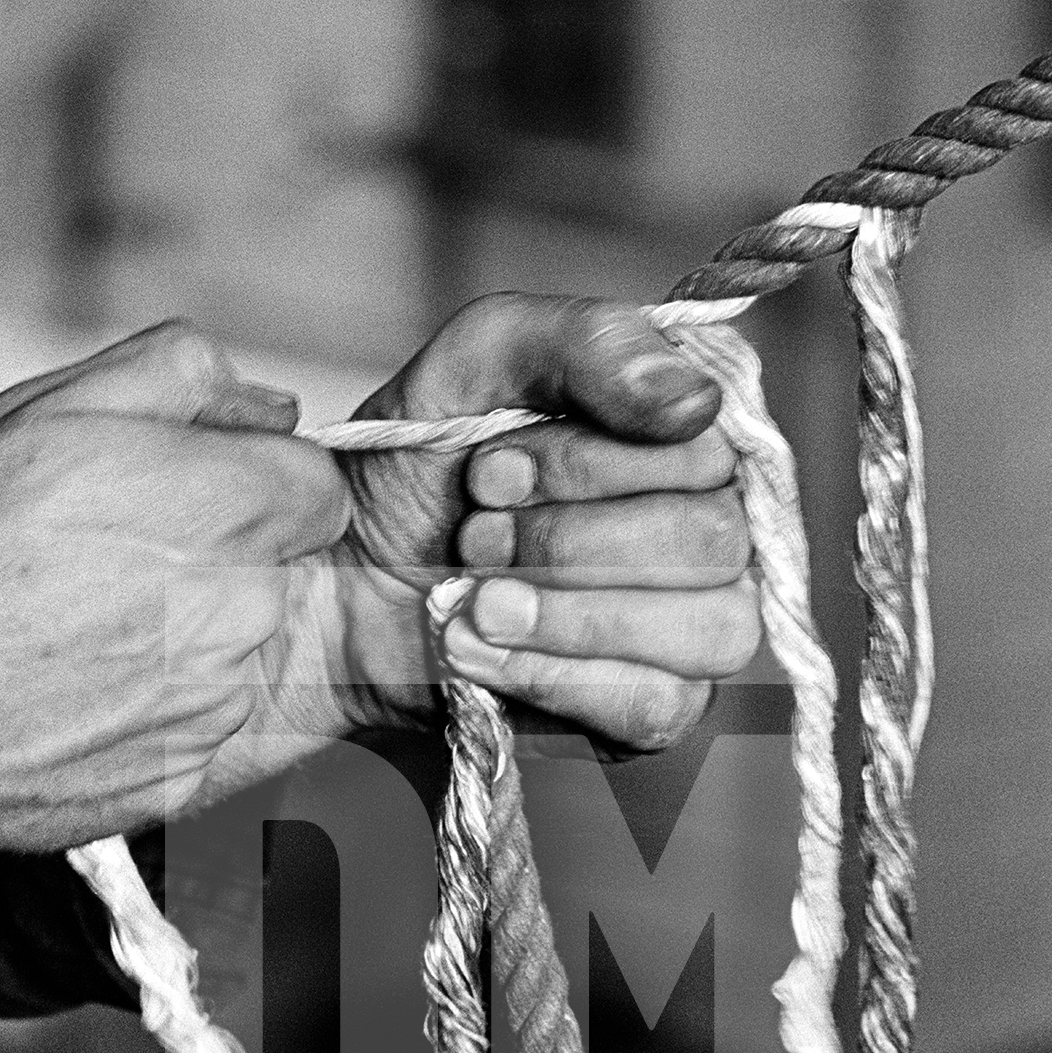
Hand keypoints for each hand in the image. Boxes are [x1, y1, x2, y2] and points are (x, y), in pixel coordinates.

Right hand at [0, 322, 348, 907]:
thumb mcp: (39, 414)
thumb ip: (174, 380)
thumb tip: (264, 403)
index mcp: (218, 506)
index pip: (319, 488)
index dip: (260, 484)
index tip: (203, 494)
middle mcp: (238, 608)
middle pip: (278, 570)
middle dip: (218, 558)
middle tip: (113, 560)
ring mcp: (215, 700)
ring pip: (239, 649)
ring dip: (185, 635)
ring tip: (83, 628)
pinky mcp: (186, 772)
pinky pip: (199, 724)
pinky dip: (154, 708)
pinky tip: (80, 689)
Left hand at [328, 293, 760, 750]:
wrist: (339, 587)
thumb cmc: (419, 470)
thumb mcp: (479, 360)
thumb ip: (591, 342)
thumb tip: (693, 398)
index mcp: (686, 437)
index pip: (709, 447)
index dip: (591, 464)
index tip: (489, 471)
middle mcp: (712, 528)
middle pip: (711, 540)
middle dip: (567, 542)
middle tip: (474, 538)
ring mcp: (693, 628)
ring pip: (707, 628)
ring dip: (568, 614)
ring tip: (475, 598)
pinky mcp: (652, 710)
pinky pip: (657, 705)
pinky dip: (555, 676)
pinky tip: (483, 649)